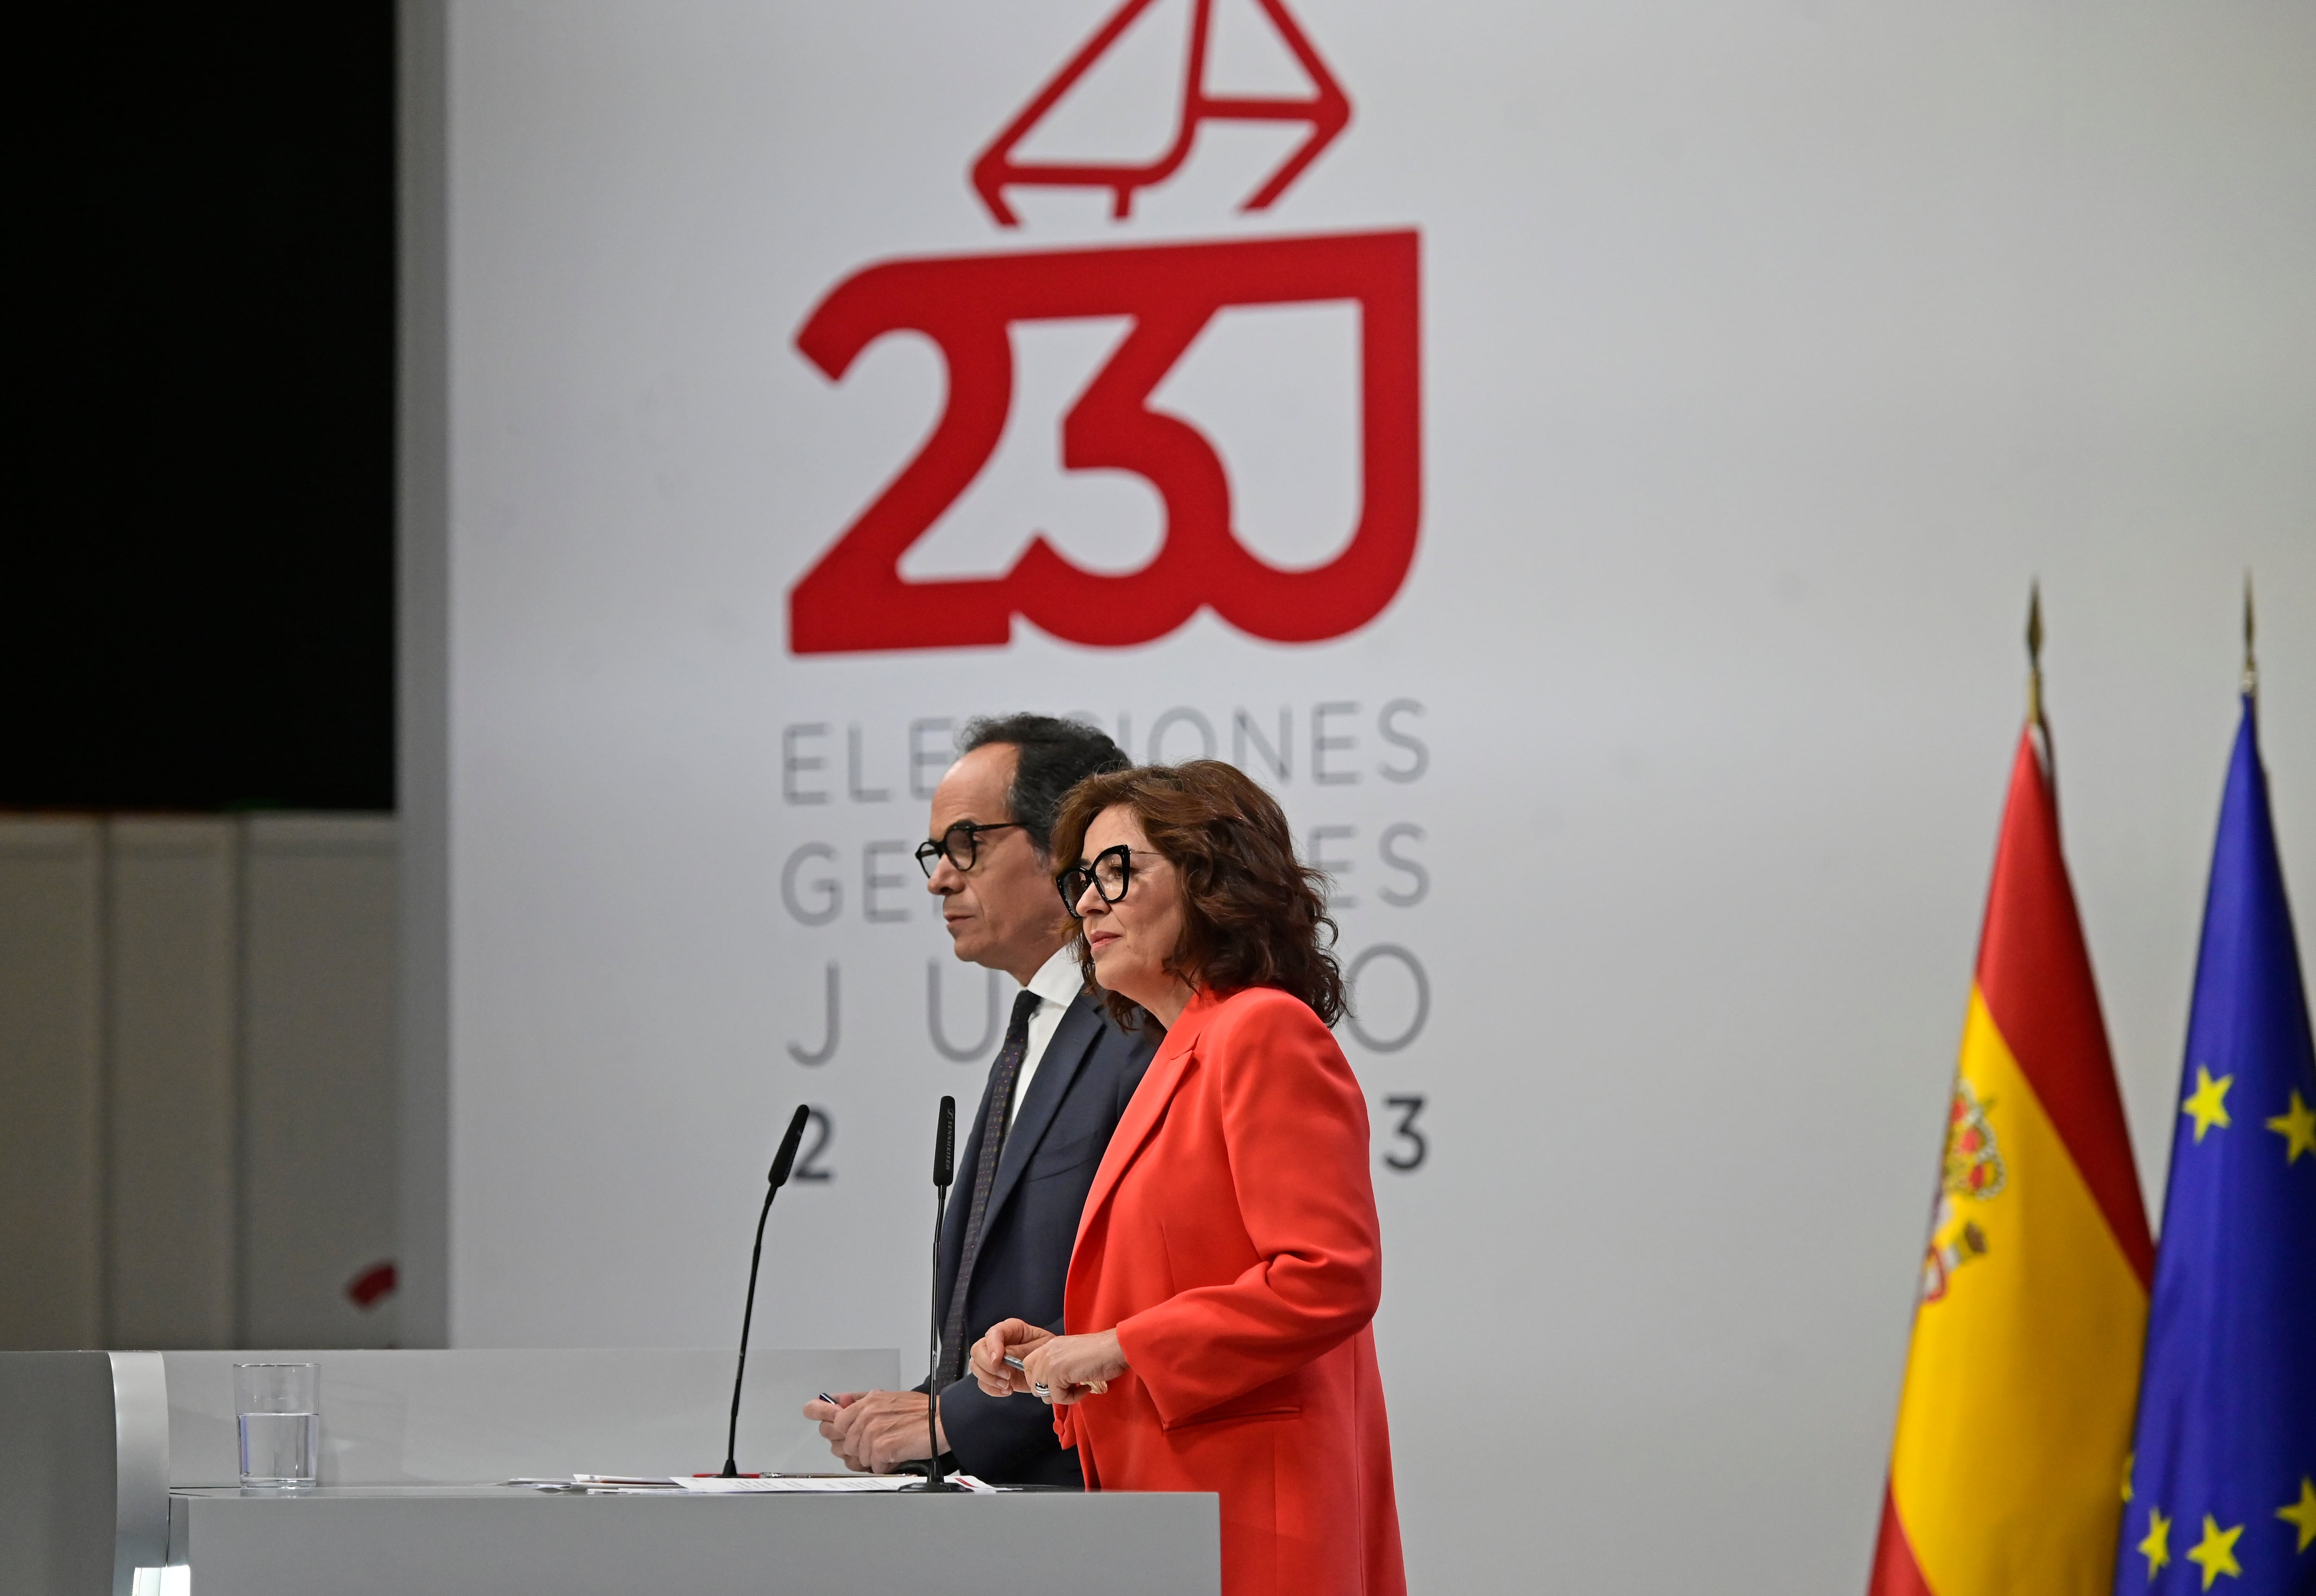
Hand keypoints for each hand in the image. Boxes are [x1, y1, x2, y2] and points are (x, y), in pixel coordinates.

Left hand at [801, 1389, 944, 1473]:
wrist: (942, 1421)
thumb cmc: (921, 1413)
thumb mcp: (887, 1399)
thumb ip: (861, 1403)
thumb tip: (838, 1404)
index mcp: (867, 1401)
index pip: (835, 1422)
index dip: (842, 1434)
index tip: (847, 1437)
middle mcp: (867, 1414)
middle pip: (844, 1444)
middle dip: (859, 1449)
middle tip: (877, 1444)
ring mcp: (873, 1430)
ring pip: (858, 1458)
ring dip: (874, 1459)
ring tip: (891, 1448)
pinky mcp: (882, 1447)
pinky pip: (874, 1467)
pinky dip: (886, 1466)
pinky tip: (897, 1455)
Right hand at [969, 1319, 1054, 1396]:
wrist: (1052, 1368)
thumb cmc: (1049, 1352)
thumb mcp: (1042, 1346)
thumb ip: (1023, 1349)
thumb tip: (1004, 1354)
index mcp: (1011, 1329)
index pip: (993, 1333)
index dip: (992, 1345)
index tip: (997, 1359)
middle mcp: (997, 1342)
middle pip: (978, 1350)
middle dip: (988, 1365)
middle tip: (1006, 1375)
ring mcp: (993, 1359)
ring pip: (976, 1366)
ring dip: (989, 1379)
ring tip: (1007, 1384)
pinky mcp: (994, 1375)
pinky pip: (982, 1382)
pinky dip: (992, 1389)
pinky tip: (1007, 1390)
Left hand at [1020, 1329, 1128, 1406]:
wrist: (1115, 1348)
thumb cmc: (1101, 1352)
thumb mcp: (1072, 1356)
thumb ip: (1059, 1366)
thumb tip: (1052, 1387)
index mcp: (1049, 1346)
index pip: (1027, 1366)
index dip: (1039, 1380)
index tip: (1057, 1384)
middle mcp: (1046, 1351)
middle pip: (1033, 1383)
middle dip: (1050, 1391)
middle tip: (1069, 1388)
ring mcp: (1049, 1362)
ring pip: (1043, 1392)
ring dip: (1062, 1395)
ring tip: (1079, 1388)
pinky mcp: (1056, 1373)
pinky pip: (1058, 1398)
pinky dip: (1073, 1398)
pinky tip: (1085, 1388)